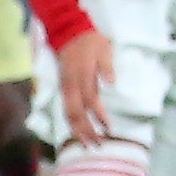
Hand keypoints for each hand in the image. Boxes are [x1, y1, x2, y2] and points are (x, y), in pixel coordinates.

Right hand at [55, 29, 115, 146]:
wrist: (68, 30)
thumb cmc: (90, 41)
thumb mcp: (104, 49)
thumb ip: (107, 67)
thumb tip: (112, 83)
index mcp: (83, 76)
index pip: (91, 102)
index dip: (99, 117)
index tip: (109, 129)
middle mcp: (71, 85)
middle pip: (76, 114)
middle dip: (85, 131)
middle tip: (97, 145)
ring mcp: (65, 87)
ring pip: (68, 113)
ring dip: (77, 130)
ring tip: (87, 144)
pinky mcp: (63, 87)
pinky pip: (65, 108)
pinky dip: (71, 122)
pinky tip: (77, 130)